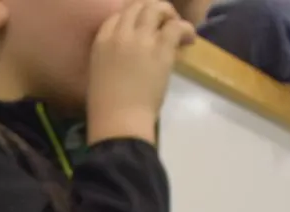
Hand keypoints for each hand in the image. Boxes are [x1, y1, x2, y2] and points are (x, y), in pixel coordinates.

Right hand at [86, 0, 198, 145]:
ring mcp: (141, 39)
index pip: (119, 15)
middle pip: (138, 6)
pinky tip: (190, 39)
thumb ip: (112, 56)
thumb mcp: (100, 73)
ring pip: (156, 9)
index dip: (134, 17)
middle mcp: (120, 34)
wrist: (119, 121)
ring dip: (168, 14)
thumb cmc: (106, 108)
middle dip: (153, 11)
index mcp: (101, 40)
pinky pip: (175, 26)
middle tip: (163, 23)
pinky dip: (186, 28)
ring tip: (176, 28)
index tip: (144, 26)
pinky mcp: (160, 49)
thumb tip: (130, 54)